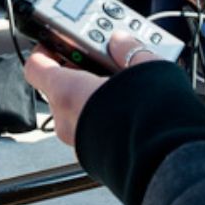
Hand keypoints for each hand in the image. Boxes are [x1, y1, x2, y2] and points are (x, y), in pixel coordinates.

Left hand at [24, 35, 164, 145]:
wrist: (168, 163)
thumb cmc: (151, 119)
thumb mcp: (145, 68)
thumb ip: (128, 50)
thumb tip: (122, 41)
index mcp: (67, 92)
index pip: (36, 66)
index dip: (46, 50)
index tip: (62, 41)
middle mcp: (66, 120)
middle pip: (58, 87)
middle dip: (78, 70)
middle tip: (101, 58)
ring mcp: (78, 143)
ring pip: (76, 109)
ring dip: (92, 94)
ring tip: (122, 82)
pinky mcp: (95, 157)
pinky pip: (90, 128)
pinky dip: (102, 116)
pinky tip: (128, 108)